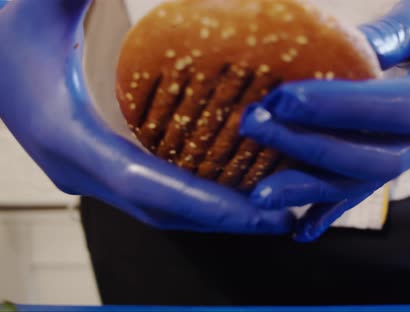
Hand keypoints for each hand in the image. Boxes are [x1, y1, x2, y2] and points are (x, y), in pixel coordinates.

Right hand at [0, 0, 292, 233]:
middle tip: (282, 218)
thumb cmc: (15, 23)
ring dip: (212, 213)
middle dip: (222, 219)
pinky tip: (232, 181)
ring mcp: (85, 170)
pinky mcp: (97, 164)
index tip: (257, 212)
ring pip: (158, 207)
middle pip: (160, 209)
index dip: (204, 204)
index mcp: (65, 134)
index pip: (146, 185)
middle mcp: (75, 166)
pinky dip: (194, 194)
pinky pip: (153, 189)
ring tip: (269, 208)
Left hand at [240, 0, 409, 241]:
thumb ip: (384, 37)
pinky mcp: (394, 161)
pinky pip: (362, 191)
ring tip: (260, 193)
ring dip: (309, 189)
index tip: (285, 98)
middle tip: (256, 127)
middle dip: (309, 146)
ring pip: (362, 182)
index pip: (398, 108)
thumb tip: (329, 49)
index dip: (343, 107)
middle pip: (372, 156)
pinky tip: (300, 231)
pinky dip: (330, 211)